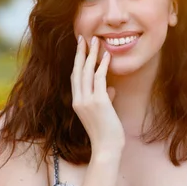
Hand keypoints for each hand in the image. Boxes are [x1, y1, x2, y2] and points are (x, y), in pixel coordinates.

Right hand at [71, 35, 123, 155]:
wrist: (107, 148)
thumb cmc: (107, 133)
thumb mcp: (105, 112)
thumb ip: (106, 98)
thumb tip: (110, 88)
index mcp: (77, 102)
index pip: (75, 77)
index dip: (77, 62)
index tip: (80, 49)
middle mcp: (79, 100)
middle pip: (78, 70)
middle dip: (80, 52)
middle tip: (83, 37)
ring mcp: (87, 100)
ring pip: (87, 71)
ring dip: (91, 54)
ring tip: (96, 40)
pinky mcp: (98, 102)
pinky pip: (100, 78)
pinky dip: (103, 65)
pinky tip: (106, 55)